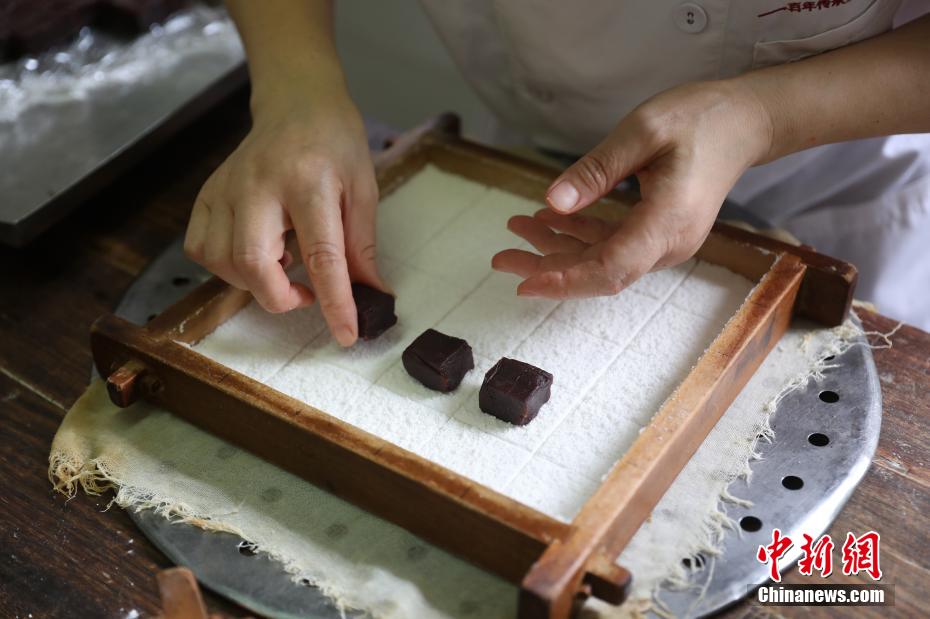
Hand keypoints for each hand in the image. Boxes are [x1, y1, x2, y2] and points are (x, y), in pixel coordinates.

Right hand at [184, 92, 379, 346]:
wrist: (297, 102)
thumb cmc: (335, 143)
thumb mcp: (363, 189)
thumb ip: (362, 246)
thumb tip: (369, 296)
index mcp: (308, 182)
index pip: (322, 255)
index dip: (334, 302)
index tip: (346, 333)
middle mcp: (259, 185)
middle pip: (254, 262)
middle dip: (280, 297)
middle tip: (305, 294)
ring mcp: (226, 188)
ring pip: (222, 261)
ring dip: (254, 282)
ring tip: (282, 265)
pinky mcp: (207, 194)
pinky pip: (201, 248)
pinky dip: (225, 267)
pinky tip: (254, 254)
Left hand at [492, 80, 772, 297]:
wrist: (742, 123)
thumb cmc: (699, 119)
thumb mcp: (642, 132)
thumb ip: (596, 171)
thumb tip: (552, 203)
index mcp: (667, 222)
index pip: (610, 268)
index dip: (566, 280)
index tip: (525, 281)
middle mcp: (668, 243)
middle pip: (599, 271)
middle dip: (547, 266)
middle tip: (501, 257)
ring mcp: (664, 242)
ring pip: (601, 259)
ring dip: (557, 248)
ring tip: (517, 226)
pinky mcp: (657, 234)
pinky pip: (612, 245)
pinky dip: (578, 235)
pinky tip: (549, 219)